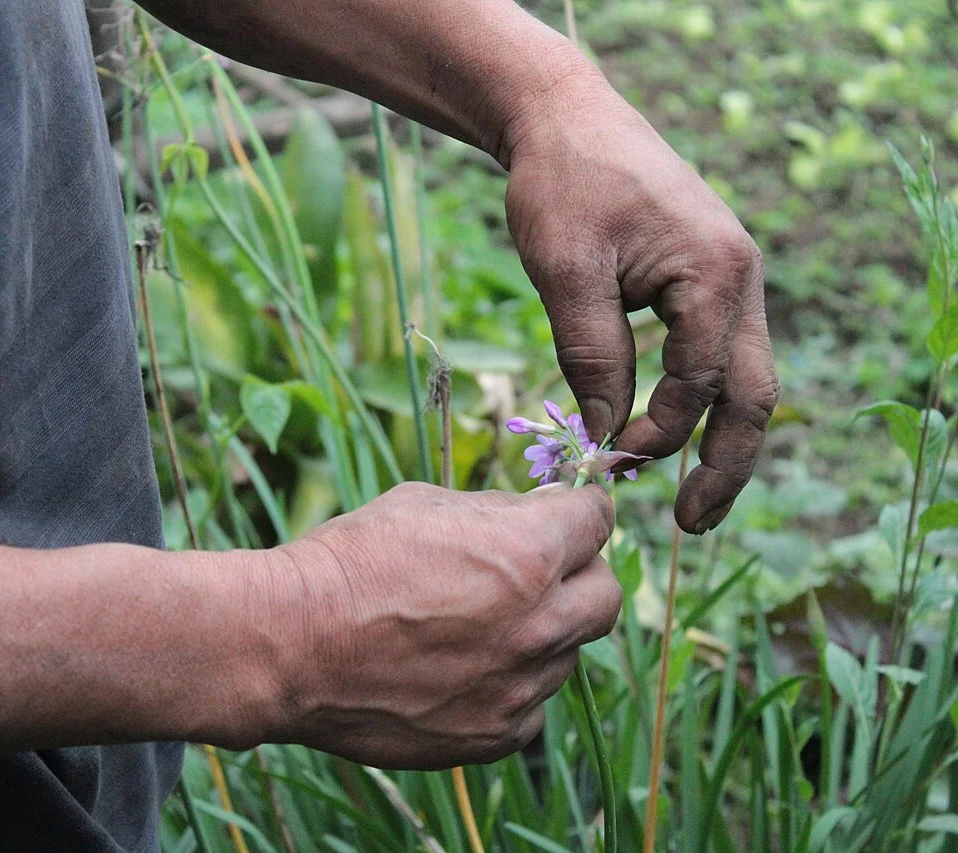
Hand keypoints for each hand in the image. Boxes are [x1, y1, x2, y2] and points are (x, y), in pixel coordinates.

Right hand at [265, 481, 617, 769]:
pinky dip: (511, 687)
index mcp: (528, 554)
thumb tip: (540, 512)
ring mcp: (519, 688)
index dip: (579, 512)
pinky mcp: (493, 735)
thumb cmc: (348, 562)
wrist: (289, 645)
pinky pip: (531, 708)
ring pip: (565, 653)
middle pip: (606, 595)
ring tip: (473, 624)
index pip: (597, 521)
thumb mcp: (423, 504)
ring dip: (538, 633)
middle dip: (579, 574)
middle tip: (538, 570)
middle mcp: (539, 625)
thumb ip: (496, 513)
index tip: (564, 517)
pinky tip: (462, 670)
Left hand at [502, 60, 778, 532]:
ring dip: (718, 441)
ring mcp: (731, 280)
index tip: (608, 462)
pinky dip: (700, 402)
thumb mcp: (566, 273)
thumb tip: (609, 436)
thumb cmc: (562, 185)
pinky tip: (671, 436)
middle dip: (725, 465)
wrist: (565, 119)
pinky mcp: (706, 282)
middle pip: (754, 397)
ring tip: (689, 500)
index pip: (700, 384)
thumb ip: (593, 355)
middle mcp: (742, 281)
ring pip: (743, 380)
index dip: (656, 433)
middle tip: (689, 525)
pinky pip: (717, 356)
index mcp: (717, 275)